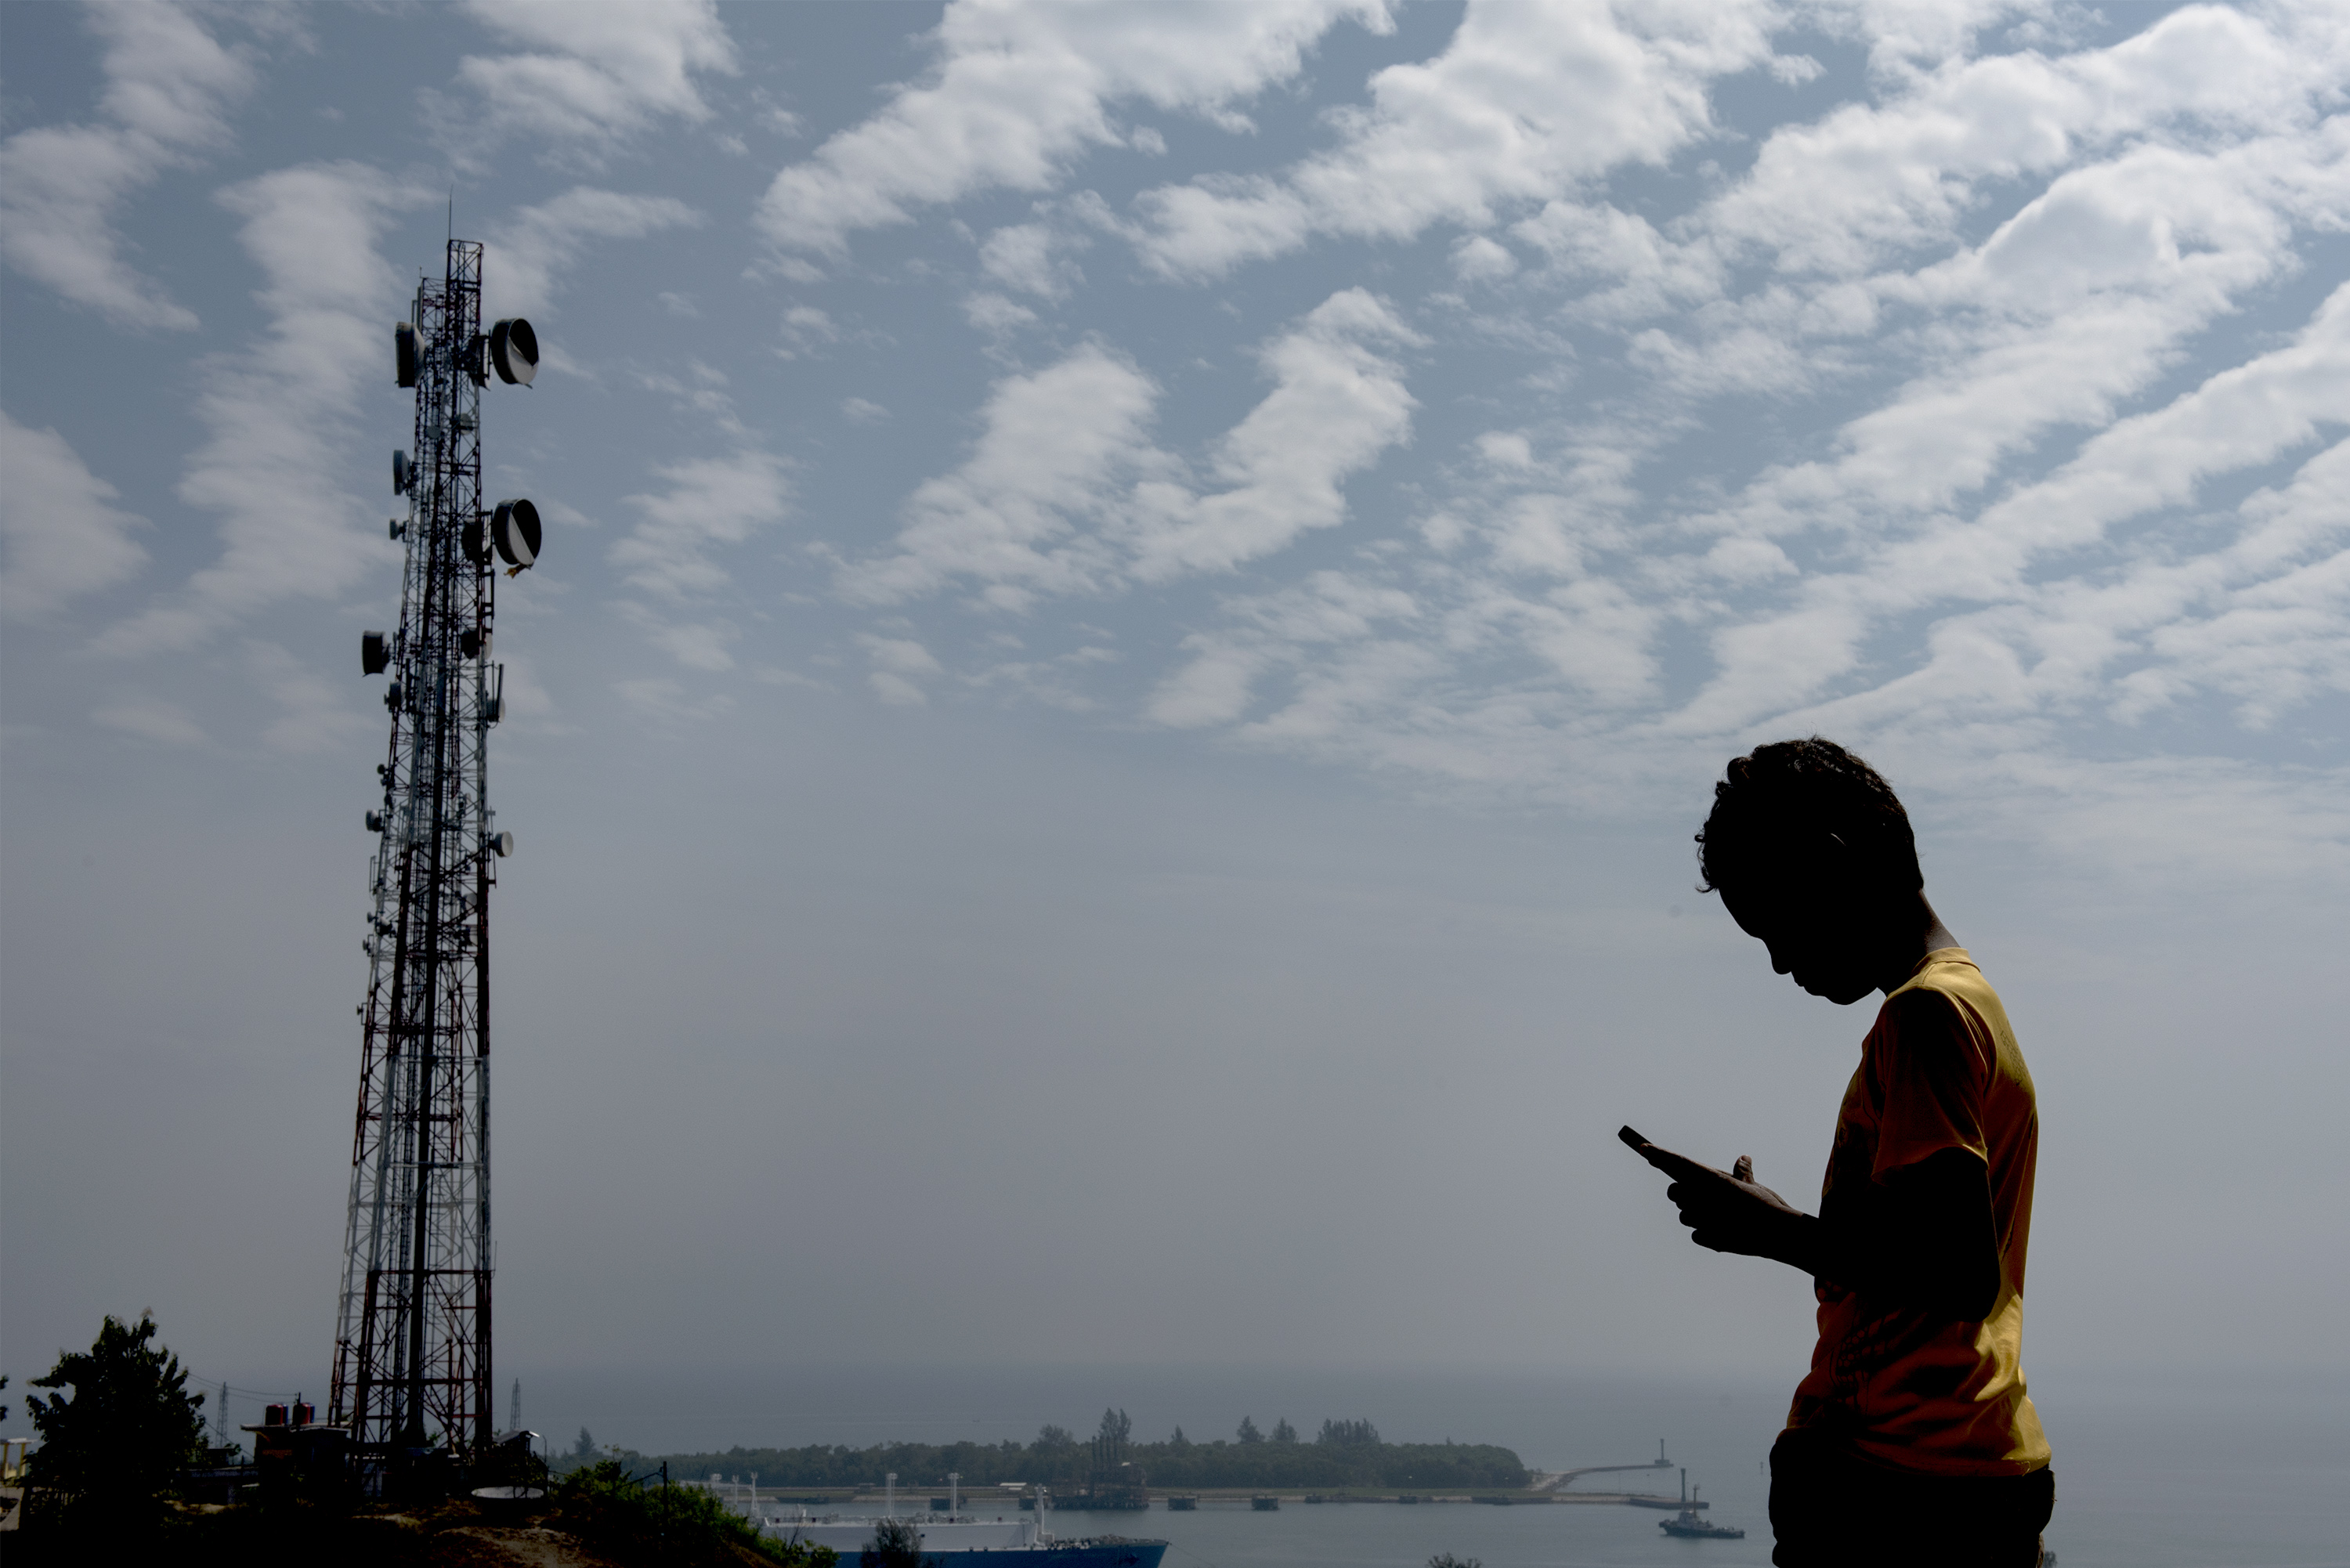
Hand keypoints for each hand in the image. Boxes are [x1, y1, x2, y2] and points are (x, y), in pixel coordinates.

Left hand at [1661, 1153, 1804, 1257]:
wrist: (1779, 1234)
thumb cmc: (1767, 1205)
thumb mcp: (1754, 1185)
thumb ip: (1741, 1173)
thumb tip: (1743, 1158)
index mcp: (1711, 1178)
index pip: (1677, 1163)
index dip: (1658, 1155)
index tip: (1643, 1149)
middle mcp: (1701, 1196)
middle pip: (1674, 1192)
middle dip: (1683, 1193)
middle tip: (1704, 1196)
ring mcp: (1701, 1218)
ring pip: (1684, 1215)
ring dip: (1696, 1215)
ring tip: (1723, 1217)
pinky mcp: (1705, 1238)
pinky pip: (1696, 1234)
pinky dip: (1707, 1233)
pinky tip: (1725, 1232)